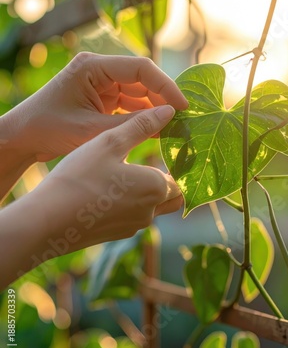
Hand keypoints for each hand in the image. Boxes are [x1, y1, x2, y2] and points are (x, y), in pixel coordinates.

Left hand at [2, 52, 187, 161]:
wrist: (22, 138)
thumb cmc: (48, 129)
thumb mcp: (92, 129)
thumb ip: (132, 124)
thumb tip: (169, 117)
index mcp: (93, 67)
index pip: (140, 69)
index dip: (166, 86)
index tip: (183, 106)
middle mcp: (99, 71)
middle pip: (142, 80)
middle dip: (163, 99)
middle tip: (184, 119)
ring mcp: (100, 85)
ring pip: (138, 93)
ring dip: (154, 109)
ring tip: (174, 127)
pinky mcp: (101, 99)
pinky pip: (128, 105)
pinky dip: (141, 117)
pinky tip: (156, 130)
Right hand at [27, 105, 182, 254]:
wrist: (47, 222)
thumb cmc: (79, 178)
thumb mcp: (109, 143)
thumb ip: (141, 127)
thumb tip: (169, 111)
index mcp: (155, 188)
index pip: (179, 178)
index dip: (174, 165)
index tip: (164, 153)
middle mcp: (150, 212)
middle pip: (172, 196)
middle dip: (165, 181)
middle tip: (147, 162)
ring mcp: (133, 227)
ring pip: (152, 208)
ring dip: (146, 193)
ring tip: (124, 174)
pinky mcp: (116, 236)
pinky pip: (132, 217)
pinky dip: (128, 204)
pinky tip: (106, 191)